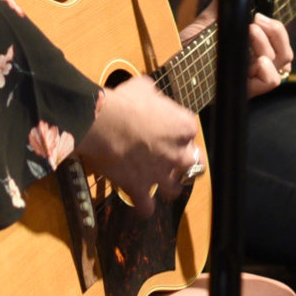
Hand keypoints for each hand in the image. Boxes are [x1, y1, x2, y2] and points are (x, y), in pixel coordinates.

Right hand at [79, 75, 203, 215]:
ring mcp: (161, 174)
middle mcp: (178, 153)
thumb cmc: (123, 102)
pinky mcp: (141, 189)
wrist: (102, 123)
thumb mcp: (143, 87)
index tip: (165, 129)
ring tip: (158, 182)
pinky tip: (140, 203)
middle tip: (169, 157)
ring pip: (174, 189)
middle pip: (193, 164)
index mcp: (184, 127)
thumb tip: (150, 94)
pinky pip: (147, 207)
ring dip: (167, 186)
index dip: (177, 131)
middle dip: (182, 162)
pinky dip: (143, 207)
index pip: (190, 131)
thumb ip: (154, 95)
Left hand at [178, 10, 293, 98]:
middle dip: (276, 30)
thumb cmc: (187, 49)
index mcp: (251, 54)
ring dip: (269, 44)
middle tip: (255, 20)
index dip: (277, 30)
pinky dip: (268, 68)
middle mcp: (254, 68)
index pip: (280, 44)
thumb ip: (226, 5)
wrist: (169, 70)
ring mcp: (251, 80)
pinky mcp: (243, 90)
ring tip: (250, 32)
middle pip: (285, 53)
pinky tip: (256, 59)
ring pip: (281, 63)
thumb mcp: (207, 24)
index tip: (258, 14)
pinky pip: (270, 81)